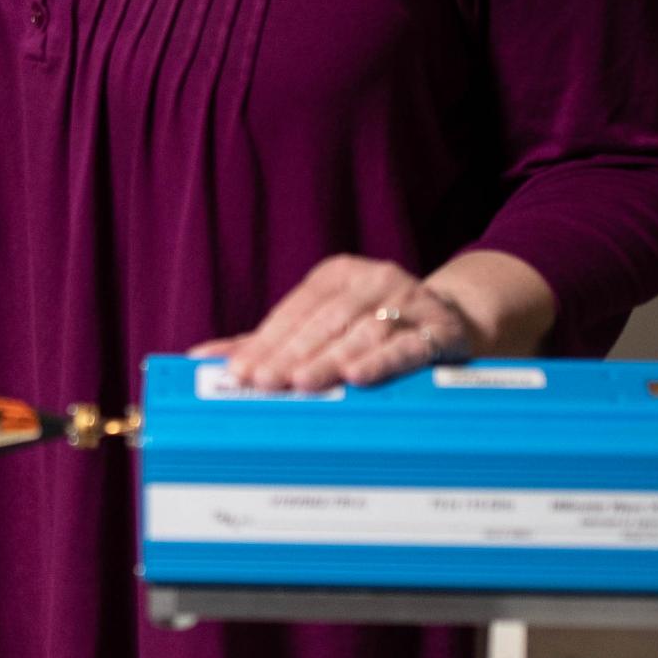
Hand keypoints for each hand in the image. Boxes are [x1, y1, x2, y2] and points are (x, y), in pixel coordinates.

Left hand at [191, 255, 484, 391]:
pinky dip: (382, 361)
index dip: (266, 341)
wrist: (455, 322)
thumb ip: (268, 343)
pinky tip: (358, 377)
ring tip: (303, 383)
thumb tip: (203, 358)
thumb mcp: (322, 328)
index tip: (240, 371)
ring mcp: (409, 301)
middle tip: (264, 382)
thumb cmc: (375, 329)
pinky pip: (408, 346)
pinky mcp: (440, 328)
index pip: (296, 309)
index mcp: (337, 275)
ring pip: (362, 332)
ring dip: (330, 359)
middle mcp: (372, 279)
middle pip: (325, 321)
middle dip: (292, 354)